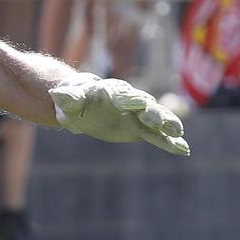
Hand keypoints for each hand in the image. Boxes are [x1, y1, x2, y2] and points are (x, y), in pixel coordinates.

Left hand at [50, 76, 189, 156]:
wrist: (82, 106)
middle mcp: (129, 101)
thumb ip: (67, 97)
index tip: (131, 103)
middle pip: (143, 105)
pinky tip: (183, 149)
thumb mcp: (67, 99)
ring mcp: (137, 115)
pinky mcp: (140, 129)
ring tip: (179, 133)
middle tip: (156, 119)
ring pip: (155, 120)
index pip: (121, 93)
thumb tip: (55, 94)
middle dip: (151, 111)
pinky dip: (169, 142)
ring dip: (167, 125)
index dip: (126, 98)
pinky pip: (156, 136)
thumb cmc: (74, 99)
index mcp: (111, 91)